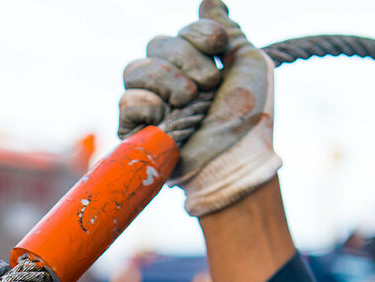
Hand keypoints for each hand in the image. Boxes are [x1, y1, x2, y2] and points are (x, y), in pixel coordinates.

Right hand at [118, 0, 280, 216]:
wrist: (235, 157)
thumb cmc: (248, 118)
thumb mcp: (247, 64)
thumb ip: (227, 31)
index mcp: (194, 66)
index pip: (181, 33)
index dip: (198, 35)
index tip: (219, 48)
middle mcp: (168, 81)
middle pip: (156, 45)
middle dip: (186, 59)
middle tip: (209, 85)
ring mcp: (150, 105)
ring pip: (134, 69)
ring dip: (167, 79)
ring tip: (190, 101)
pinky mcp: (135, 130)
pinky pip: (126, 101)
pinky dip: (148, 105)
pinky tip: (166, 118)